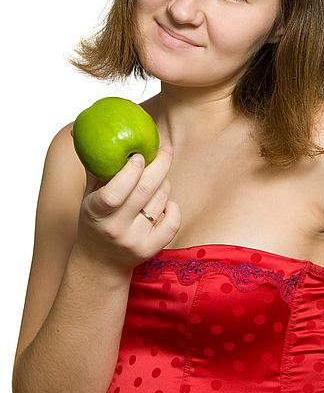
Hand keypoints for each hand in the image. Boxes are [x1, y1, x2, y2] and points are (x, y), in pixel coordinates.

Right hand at [74, 147, 180, 271]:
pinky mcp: (152, 250)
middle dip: (160, 165)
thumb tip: (82, 129)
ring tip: (156, 181)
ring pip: (161, 200)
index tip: (139, 154)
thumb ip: (94, 166)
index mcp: (96, 212)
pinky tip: (164, 202)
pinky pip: (173, 220)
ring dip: (164, 184)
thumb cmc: (96, 219)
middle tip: (165, 149)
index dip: (130, 172)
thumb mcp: (89, 196)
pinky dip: (172, 206)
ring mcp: (135, 241)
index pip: (114, 193)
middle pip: (146, 191)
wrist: (100, 263)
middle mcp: (115, 228)